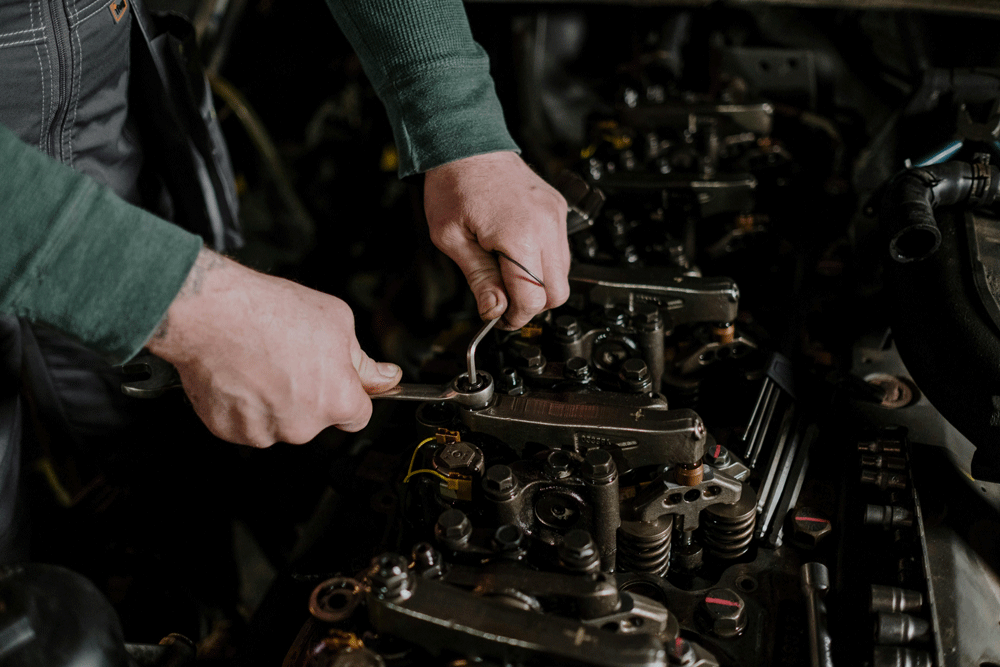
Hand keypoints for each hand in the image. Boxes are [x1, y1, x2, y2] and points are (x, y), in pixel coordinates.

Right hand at [147, 249, 400, 446]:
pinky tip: (241, 373)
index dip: (348, 394)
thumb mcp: (337, 322)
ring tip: (261, 361)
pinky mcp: (229, 430)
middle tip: (290, 357)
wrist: (211, 314)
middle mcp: (302, 425)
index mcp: (336, 400)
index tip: (338, 381)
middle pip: (316, 418)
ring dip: (275, 400)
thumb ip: (363, 361)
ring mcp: (264, 431)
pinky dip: (244, 404)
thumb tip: (386, 377)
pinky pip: (246, 422)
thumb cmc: (269, 313)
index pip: (358, 416)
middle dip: (308, 394)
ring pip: (280, 421)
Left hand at [424, 151, 570, 328]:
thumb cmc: (454, 184)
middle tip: (504, 300)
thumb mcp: (451, 239)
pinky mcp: (557, 209)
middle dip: (532, 304)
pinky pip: (560, 250)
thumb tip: (494, 311)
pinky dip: (543, 261)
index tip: (500, 318)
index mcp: (519, 236)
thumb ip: (478, 279)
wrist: (467, 142)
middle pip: (557, 292)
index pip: (533, 299)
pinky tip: (516, 252)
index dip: (516, 317)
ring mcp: (555, 216)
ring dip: (538, 283)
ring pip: (563, 273)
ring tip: (505, 272)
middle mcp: (546, 226)